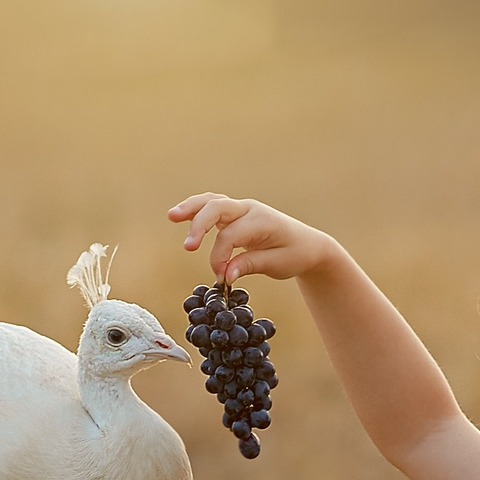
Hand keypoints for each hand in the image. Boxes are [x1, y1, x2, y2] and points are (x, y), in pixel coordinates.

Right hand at [167, 194, 338, 286]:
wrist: (307, 245)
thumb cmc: (294, 255)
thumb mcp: (277, 264)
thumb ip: (249, 265)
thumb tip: (225, 275)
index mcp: (262, 221)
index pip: (231, 236)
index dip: (219, 258)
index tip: (221, 279)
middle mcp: (250, 209)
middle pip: (218, 208)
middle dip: (199, 226)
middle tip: (188, 247)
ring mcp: (241, 209)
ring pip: (212, 201)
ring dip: (191, 208)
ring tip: (172, 216)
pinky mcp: (235, 214)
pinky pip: (212, 206)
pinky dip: (196, 209)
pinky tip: (179, 215)